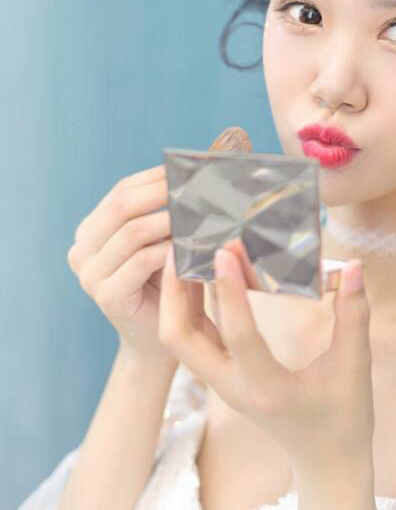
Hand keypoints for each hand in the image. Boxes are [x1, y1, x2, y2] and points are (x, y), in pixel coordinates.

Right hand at [67, 164, 204, 363]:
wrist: (161, 339)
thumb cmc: (167, 282)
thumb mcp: (161, 240)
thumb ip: (164, 210)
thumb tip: (192, 173)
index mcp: (91, 230)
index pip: (122, 191)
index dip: (155, 177)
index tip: (187, 170)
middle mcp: (82, 249)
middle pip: (122, 206)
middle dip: (162, 193)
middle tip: (195, 189)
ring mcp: (89, 275)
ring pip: (132, 232)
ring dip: (169, 220)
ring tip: (199, 214)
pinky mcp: (107, 297)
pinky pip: (140, 261)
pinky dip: (169, 249)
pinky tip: (191, 245)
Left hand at [158, 239, 374, 472]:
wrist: (327, 464)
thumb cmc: (346, 418)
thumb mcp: (355, 367)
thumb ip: (354, 315)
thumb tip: (353, 265)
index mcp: (268, 390)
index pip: (240, 336)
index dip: (231, 291)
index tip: (226, 251)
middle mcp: (233, 388)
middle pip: (180, 339)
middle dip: (176, 291)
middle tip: (186, 245)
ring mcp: (222, 384)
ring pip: (179, 338)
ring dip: (177, 295)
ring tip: (188, 249)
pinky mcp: (223, 376)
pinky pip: (195, 337)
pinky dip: (190, 304)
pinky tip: (202, 272)